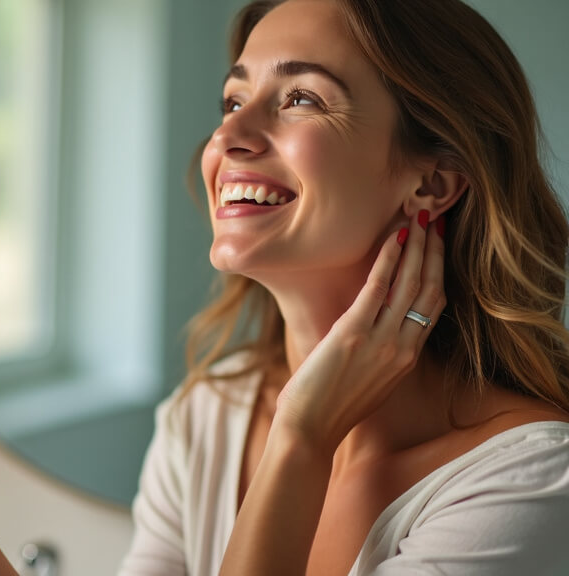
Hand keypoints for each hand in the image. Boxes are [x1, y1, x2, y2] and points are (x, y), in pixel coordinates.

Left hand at [274, 210, 445, 451]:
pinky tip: (392, 238)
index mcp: (407, 358)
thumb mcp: (367, 380)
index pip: (434, 305)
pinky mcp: (353, 334)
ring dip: (416, 246)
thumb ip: (376, 353)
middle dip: (434, 249)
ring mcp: (381, 341)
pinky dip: (386, 261)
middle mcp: (402, 348)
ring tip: (419, 217)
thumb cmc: (329, 407)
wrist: (310, 430)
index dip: (439, 270)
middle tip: (435, 218)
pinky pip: (377, 290)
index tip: (440, 243)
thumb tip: (368, 327)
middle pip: (429, 288)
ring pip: (410, 284)